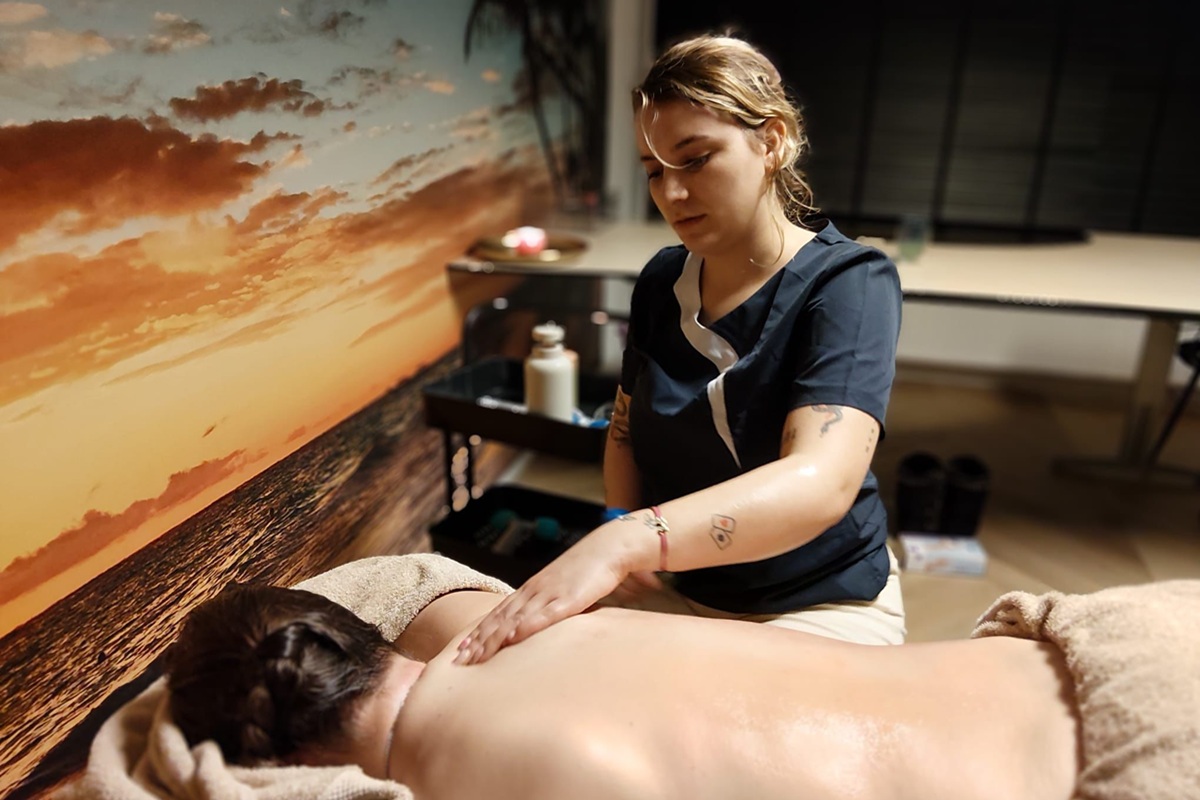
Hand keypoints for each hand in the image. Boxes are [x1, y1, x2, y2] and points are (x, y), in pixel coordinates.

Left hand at [453, 519, 650, 664]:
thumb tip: (541, 626)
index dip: (479, 632)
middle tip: (459, 661)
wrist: (609, 548)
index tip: (462, 649)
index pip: (499, 613)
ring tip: (476, 657)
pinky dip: (526, 627)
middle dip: (478, 641)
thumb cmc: (589, 570)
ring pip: (514, 619)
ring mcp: (549, 594)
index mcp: (532, 588)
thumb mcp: (564, 590)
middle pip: (499, 619)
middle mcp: (534, 591)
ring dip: (493, 639)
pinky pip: (544, 615)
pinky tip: (512, 638)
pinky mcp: (569, 599)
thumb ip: (550, 606)